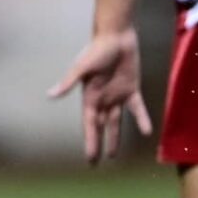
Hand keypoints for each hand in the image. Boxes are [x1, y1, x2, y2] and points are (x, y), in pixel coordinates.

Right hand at [47, 28, 152, 163]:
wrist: (116, 36)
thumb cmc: (97, 50)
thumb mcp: (82, 67)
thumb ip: (68, 82)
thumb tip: (50, 95)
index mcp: (90, 97)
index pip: (90, 125)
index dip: (90, 141)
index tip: (90, 159)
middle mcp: (102, 99)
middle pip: (100, 126)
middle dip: (98, 143)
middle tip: (96, 162)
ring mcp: (117, 94)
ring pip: (116, 121)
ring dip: (115, 136)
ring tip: (114, 154)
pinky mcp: (131, 88)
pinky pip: (136, 108)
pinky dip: (141, 119)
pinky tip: (146, 131)